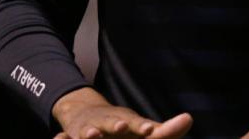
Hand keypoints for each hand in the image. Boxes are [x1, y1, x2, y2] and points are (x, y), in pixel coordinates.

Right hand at [53, 87, 192, 138]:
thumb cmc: (121, 126)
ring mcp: (88, 128)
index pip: (137, 125)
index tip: (150, 130)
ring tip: (92, 137)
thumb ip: (166, 131)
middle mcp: (107, 123)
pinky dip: (62, 138)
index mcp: (126, 122)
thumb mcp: (141, 128)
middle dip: (116, 125)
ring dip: (89, 133)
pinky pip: (64, 137)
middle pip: (112, 124)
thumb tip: (189, 118)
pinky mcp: (71, 134)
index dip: (142, 127)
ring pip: (87, 130)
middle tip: (121, 127)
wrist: (85, 112)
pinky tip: (59, 138)